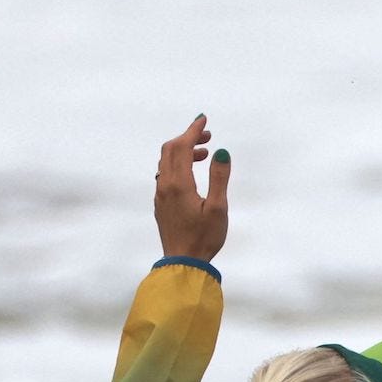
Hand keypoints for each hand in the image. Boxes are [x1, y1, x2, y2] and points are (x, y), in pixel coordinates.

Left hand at [154, 115, 229, 261]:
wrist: (183, 262)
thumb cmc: (204, 237)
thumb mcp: (218, 207)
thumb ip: (219, 177)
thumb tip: (221, 151)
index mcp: (178, 184)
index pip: (182, 147)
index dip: (193, 130)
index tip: (204, 119)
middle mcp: (165, 186)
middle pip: (169, 150)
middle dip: (187, 137)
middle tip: (208, 134)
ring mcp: (160, 195)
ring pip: (166, 162)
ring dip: (183, 151)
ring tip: (205, 153)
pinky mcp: (161, 203)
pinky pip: (165, 173)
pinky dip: (178, 163)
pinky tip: (192, 172)